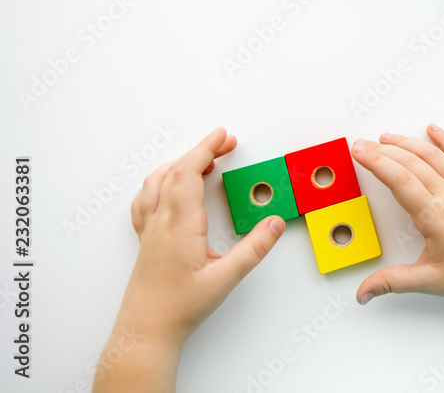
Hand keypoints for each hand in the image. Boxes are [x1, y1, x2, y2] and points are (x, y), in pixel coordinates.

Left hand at [119, 127, 284, 346]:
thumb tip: (274, 223)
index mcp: (179, 225)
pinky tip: (170, 188)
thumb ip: (253, 249)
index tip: (223, 136)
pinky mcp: (145, 240)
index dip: (206, 148)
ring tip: (203, 161)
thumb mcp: (225, 280)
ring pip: (156, 182)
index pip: (189, 173)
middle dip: (200, 151)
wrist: (145, 331)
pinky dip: (161, 182)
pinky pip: (146, 199)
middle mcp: (160, 222)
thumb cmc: (179, 308)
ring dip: (180, 164)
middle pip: (175, 171)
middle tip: (225, 143)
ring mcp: (149, 230)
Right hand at [351, 124, 443, 304]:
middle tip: (362, 144)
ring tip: (387, 137)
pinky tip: (433, 129)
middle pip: (412, 163)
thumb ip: (391, 282)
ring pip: (434, 155)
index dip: (376, 162)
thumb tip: (362, 293)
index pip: (399, 180)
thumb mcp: (428, 281)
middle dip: (383, 150)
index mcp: (435, 217)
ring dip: (408, 142)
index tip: (359, 151)